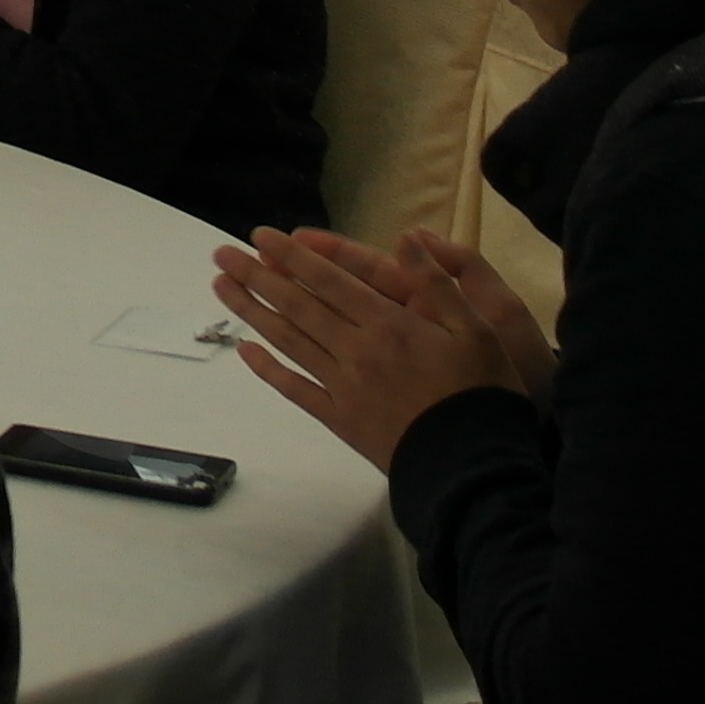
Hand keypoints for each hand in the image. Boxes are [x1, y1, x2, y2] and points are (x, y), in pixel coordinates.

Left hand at [212, 223, 529, 467]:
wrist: (474, 467)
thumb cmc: (482, 395)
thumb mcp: (478, 329)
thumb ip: (437, 283)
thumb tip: (408, 237)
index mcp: (389, 324)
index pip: (330, 280)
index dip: (293, 256)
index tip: (260, 236)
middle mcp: (357, 350)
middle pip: (298, 305)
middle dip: (258, 276)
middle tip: (221, 254)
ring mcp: (344, 387)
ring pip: (289, 341)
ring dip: (252, 312)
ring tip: (222, 287)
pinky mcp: (341, 420)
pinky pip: (296, 390)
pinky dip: (268, 369)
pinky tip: (245, 352)